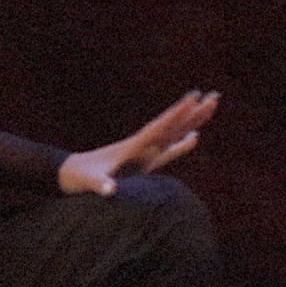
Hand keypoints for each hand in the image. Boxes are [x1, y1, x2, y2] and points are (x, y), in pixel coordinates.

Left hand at [59, 91, 216, 196]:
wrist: (71, 175)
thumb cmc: (80, 178)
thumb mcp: (90, 182)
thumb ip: (100, 185)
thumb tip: (110, 191)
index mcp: (134, 146)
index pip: (160, 127)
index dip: (177, 113)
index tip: (194, 97)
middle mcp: (144, 146)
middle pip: (174, 125)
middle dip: (193, 112)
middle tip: (214, 96)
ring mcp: (145, 152)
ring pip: (175, 133)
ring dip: (192, 121)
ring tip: (211, 106)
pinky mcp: (145, 161)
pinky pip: (169, 149)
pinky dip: (183, 143)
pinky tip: (195, 137)